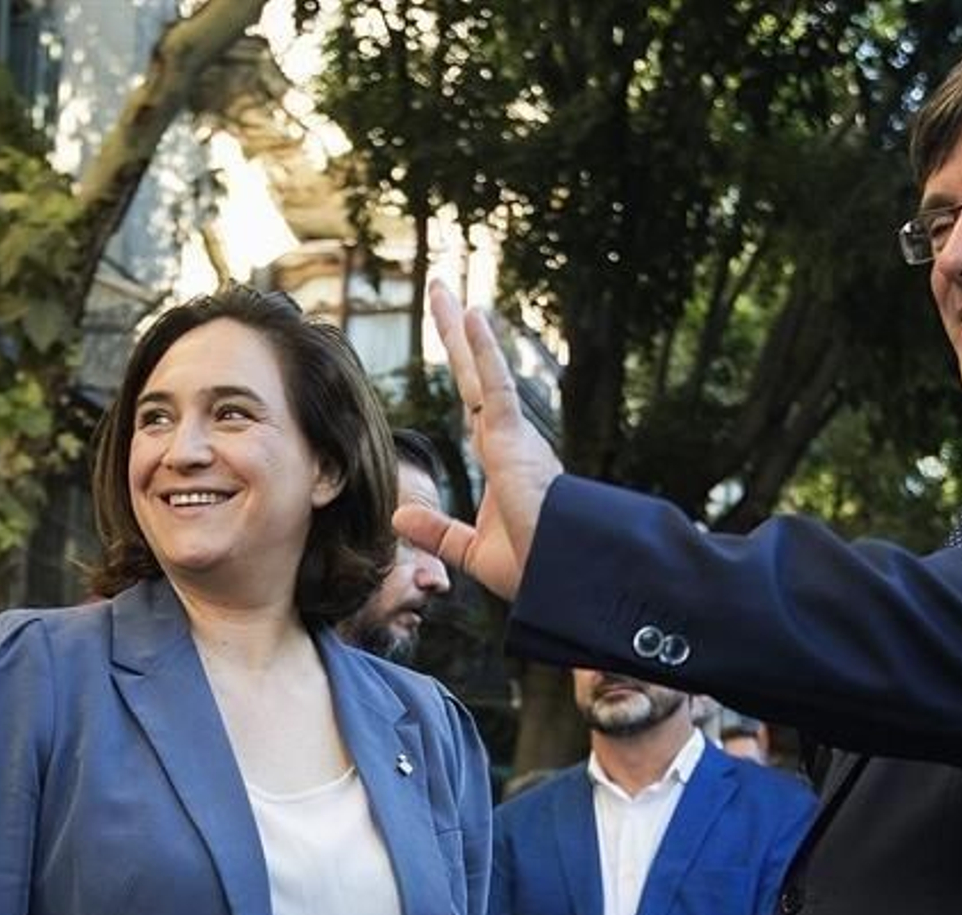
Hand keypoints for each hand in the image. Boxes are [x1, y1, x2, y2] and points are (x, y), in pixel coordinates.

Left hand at [392, 282, 563, 600]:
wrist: (562, 578)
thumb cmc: (536, 566)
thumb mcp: (472, 550)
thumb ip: (437, 530)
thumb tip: (400, 516)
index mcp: (504, 458)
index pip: (474, 401)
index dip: (463, 366)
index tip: (454, 334)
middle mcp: (511, 439)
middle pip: (474, 375)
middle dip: (456, 334)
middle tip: (441, 291)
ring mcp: (514, 437)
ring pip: (481, 372)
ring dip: (461, 330)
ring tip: (444, 290)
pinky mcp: (515, 442)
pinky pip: (496, 387)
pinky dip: (484, 352)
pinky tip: (473, 317)